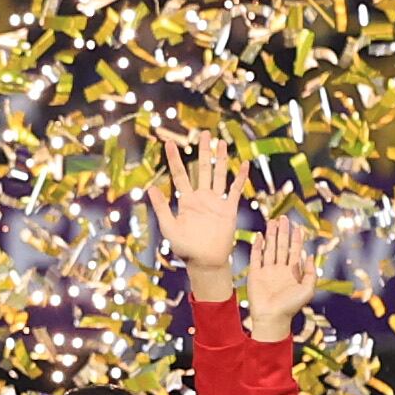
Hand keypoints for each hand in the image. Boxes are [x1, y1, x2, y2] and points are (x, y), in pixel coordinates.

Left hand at [147, 131, 244, 282]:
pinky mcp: (229, 209)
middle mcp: (201, 197)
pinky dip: (240, 177)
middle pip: (202, 168)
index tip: (168, 142)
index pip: (179, 174)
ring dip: (221, 159)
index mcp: (186, 200)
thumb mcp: (169, 227)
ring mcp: (216, 201)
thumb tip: (150, 188)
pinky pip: (236, 190)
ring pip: (219, 174)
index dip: (174, 158)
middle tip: (204, 133)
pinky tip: (244, 164)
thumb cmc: (185, 248)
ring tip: (221, 142)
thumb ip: (161, 208)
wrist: (205, 261)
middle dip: (203, 151)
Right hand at [243, 214, 319, 344]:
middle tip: (284, 217)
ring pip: (269, 248)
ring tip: (273, 221)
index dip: (297, 238)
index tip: (298, 226)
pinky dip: (257, 246)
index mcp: (292, 272)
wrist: (272, 318)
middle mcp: (280, 269)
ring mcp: (267, 271)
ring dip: (271, 235)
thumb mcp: (308, 289)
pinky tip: (260, 236)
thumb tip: (310, 255)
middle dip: (283, 232)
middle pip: (282, 245)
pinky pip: (256, 257)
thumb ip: (311, 272)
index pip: (295, 250)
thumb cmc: (291, 306)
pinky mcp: (255, 274)